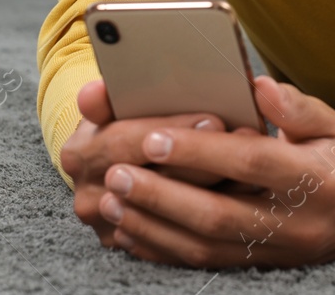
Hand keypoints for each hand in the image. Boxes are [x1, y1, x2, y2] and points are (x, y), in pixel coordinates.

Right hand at [61, 79, 265, 249]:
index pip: (126, 140)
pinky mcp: (138, 246)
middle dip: (201, 160)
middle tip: (245, 143)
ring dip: (215, 190)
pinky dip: (213, 217)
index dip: (171, 129)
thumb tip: (95, 89)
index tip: (213, 119)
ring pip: (170, 215)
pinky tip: (244, 197)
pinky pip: (178, 240)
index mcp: (80, 152)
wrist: (112, 162)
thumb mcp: (111, 100)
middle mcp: (90, 196)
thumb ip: (104, 96)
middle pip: (153, 179)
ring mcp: (113, 226)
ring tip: (254, 168)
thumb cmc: (122, 121)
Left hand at [90, 75, 334, 268]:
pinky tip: (130, 232)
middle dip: (162, 196)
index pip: (250, 164)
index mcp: (315, 177)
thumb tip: (258, 84)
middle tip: (116, 174)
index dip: (201, 154)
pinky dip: (163, 251)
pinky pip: (205, 264)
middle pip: (219, 216)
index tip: (154, 138)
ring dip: (154, 226)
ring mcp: (277, 250)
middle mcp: (295, 221)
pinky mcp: (262, 264)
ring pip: (205, 248)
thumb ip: (296, 106)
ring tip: (112, 202)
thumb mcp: (334, 122)